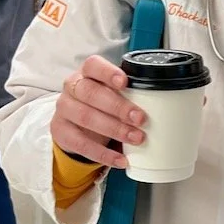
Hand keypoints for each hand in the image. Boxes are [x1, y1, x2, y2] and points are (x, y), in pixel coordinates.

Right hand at [50, 55, 145, 169]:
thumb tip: (162, 105)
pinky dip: (103, 153)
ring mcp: (64, 109)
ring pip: (85, 117)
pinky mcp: (61, 132)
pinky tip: (120, 159)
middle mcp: (73, 87)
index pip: (93, 65)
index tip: (125, 82)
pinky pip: (80, 143)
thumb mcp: (113, 93)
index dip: (108, 72)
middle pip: (91, 93)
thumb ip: (129, 93)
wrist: (76, 125)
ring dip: (114, 129)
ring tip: (136, 138)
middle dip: (118, 107)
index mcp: (87, 73)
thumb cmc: (101, 104)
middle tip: (140, 119)